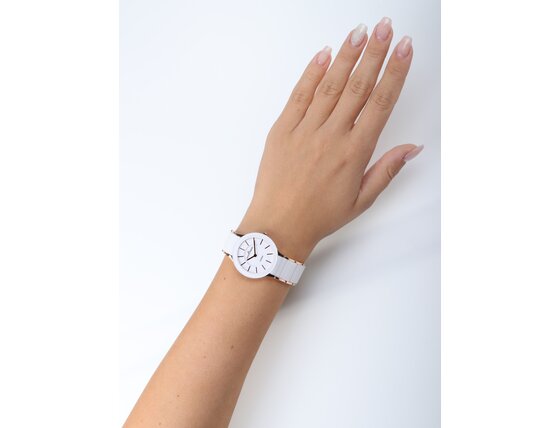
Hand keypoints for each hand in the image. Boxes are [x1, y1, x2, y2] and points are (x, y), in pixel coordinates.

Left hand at [238, 19, 421, 261]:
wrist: (278, 226)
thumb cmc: (319, 216)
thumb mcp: (361, 200)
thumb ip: (387, 170)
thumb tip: (413, 147)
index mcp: (354, 153)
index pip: (380, 103)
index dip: (395, 73)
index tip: (405, 49)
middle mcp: (331, 136)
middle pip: (357, 86)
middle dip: (375, 53)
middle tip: (387, 27)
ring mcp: (304, 130)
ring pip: (330, 85)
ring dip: (347, 56)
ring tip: (361, 32)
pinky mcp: (282, 129)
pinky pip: (299, 95)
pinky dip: (311, 73)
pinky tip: (324, 54)